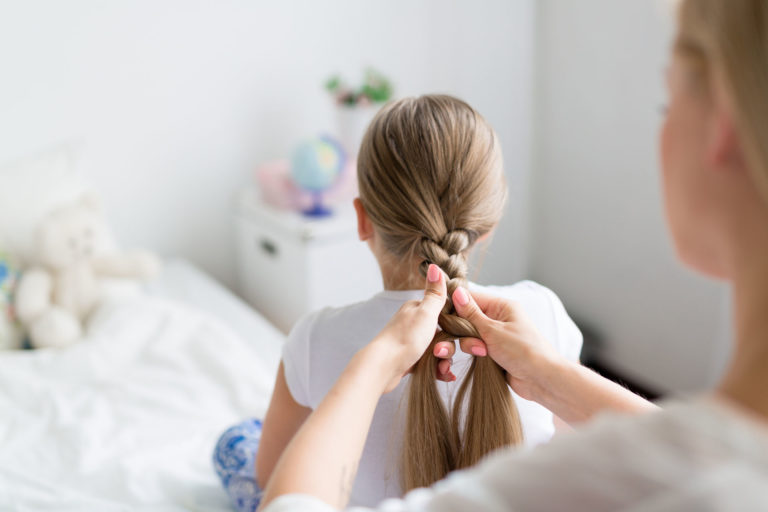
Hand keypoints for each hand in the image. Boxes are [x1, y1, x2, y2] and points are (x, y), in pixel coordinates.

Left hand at [368, 264, 447, 392]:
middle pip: (443, 334)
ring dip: (444, 361)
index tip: (458, 335)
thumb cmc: (404, 338)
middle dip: (448, 348)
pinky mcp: (409, 360)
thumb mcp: (425, 312)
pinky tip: (443, 375)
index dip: (454, 325)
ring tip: (441, 369)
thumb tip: (434, 265)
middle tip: (440, 354)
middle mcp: (413, 323)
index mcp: (417, 309)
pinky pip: (431, 364)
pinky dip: (438, 370)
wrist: (382, 367)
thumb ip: (435, 293)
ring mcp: (411, 342)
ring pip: (438, 351)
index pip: (444, 313)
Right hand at [440, 287, 562, 400]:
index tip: (441, 318)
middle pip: (467, 317)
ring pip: (469, 335)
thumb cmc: (523, 351)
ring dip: (470, 345)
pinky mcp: (493, 351)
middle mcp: (498, 318)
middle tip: (466, 343)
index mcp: (501, 306)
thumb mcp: (493, 330)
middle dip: (462, 331)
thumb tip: (456, 292)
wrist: (541, 379)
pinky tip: (479, 358)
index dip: (455, 307)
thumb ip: (471, 313)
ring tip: (481, 353)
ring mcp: (496, 335)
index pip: (470, 298)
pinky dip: (474, 353)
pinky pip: (475, 347)